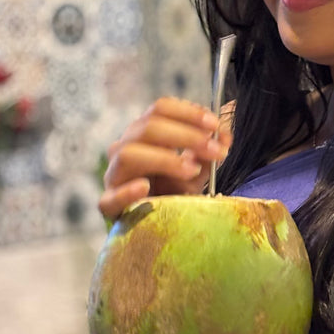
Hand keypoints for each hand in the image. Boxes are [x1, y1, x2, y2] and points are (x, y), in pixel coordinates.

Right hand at [99, 98, 232, 220]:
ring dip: (164, 159)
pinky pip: (109, 197)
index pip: (160, 109)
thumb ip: (210, 152)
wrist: (159, 225)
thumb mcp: (197, 170)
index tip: (214, 125)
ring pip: (128, 154)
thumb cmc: (175, 191)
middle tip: (213, 150)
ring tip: (191, 170)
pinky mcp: (108, 204)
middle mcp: (125, 147)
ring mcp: (114, 175)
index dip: (188, 113)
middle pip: (147, 127)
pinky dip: (127, 191)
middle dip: (185, 136)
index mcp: (144, 134)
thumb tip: (225, 136)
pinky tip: (144, 188)